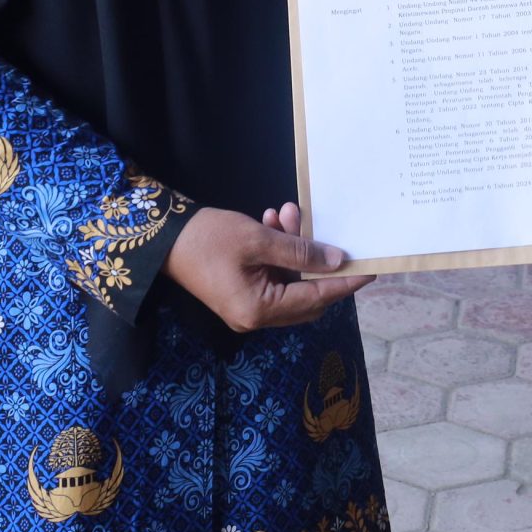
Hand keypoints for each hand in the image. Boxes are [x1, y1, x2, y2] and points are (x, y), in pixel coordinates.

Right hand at [168, 201, 371, 331]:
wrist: (162, 239)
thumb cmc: (207, 239)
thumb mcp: (258, 239)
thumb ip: (300, 252)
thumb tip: (337, 262)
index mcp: (259, 310)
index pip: (316, 299)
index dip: (345, 283)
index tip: (370, 269)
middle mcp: (255, 317)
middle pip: (305, 295)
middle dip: (316, 260)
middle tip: (320, 229)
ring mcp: (247, 308)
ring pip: (289, 282)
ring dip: (294, 250)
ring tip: (287, 213)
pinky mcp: (241, 295)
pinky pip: (273, 277)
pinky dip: (279, 253)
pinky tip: (274, 222)